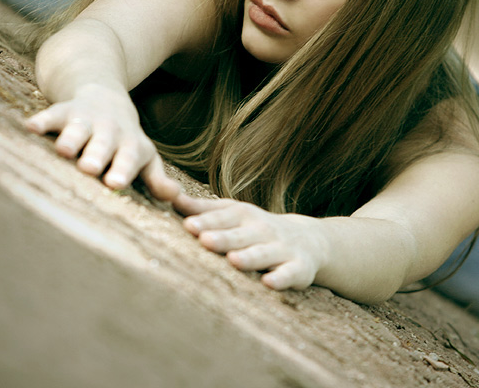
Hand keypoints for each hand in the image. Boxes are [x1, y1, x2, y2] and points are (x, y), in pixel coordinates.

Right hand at [25, 84, 179, 200]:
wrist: (105, 97)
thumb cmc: (125, 141)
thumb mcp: (144, 157)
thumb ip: (156, 179)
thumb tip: (176, 197)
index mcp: (130, 145)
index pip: (129, 158)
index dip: (122, 169)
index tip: (115, 183)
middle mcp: (110, 131)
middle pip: (104, 144)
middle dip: (97, 155)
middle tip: (90, 168)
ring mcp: (86, 119)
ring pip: (79, 129)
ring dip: (72, 138)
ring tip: (63, 150)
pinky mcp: (64, 110)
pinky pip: (52, 114)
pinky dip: (42, 120)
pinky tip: (30, 127)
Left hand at [173, 194, 326, 290]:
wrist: (309, 239)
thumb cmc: (257, 227)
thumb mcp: (234, 213)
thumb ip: (203, 209)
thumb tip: (169, 197)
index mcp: (244, 216)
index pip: (223, 218)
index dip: (206, 221)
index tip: (188, 225)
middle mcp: (262, 230)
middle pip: (240, 236)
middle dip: (223, 238)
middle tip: (205, 239)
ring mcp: (282, 249)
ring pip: (264, 254)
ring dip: (250, 257)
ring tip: (234, 260)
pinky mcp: (299, 268)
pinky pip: (290, 273)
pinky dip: (282, 278)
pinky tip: (269, 282)